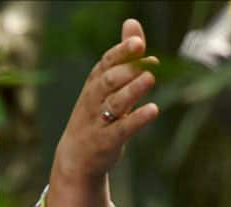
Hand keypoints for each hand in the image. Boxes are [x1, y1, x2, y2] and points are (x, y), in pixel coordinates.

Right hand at [46, 18, 158, 206]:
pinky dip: (137, 119)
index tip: (138, 42)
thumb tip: (133, 24)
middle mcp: (94, 99)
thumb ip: (124, 57)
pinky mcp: (106, 141)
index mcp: (95, 83)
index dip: (122, 52)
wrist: (77, 158)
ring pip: (115, 103)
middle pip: (108, 80)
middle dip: (127, 69)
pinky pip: (122, 129)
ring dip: (132, 90)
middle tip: (148, 61)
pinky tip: (153, 110)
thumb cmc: (96, 115)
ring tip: (150, 78)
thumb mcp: (107, 85)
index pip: (106, 62)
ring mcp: (99, 121)